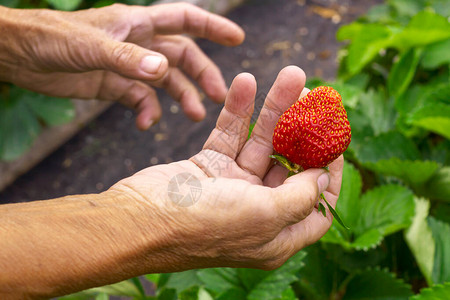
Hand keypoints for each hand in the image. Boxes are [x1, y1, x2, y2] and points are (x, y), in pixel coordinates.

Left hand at [0, 3, 243, 128]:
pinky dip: (147, 112)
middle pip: (182, 56)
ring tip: (196, 116)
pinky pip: (141, 100)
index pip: (185, 19)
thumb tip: (163, 71)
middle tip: (219, 97)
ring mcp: (128, 66)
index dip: (212, 27)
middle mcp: (139, 43)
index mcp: (138, 23)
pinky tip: (147, 125)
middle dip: (202, 74)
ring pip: (166, 81)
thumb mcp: (92, 47)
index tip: (237, 39)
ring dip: (182, 97)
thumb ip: (128, 59)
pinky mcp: (115, 86)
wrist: (19, 55)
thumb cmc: (51, 38)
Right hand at [109, 66, 343, 270]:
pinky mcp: (209, 166)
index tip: (334, 140)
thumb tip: (323, 177)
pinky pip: (230, 134)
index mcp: (276, 234)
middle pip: (290, 165)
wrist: (136, 220)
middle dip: (304, 130)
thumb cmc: (200, 227)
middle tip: (314, 95)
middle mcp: (257, 210)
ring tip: (291, 75)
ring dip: (275, 109)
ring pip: (261, 143)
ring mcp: (232, 187)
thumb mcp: (263, 217)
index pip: (317, 204)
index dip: (331, 173)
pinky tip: (246, 82)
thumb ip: (300, 198)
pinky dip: (238, 110)